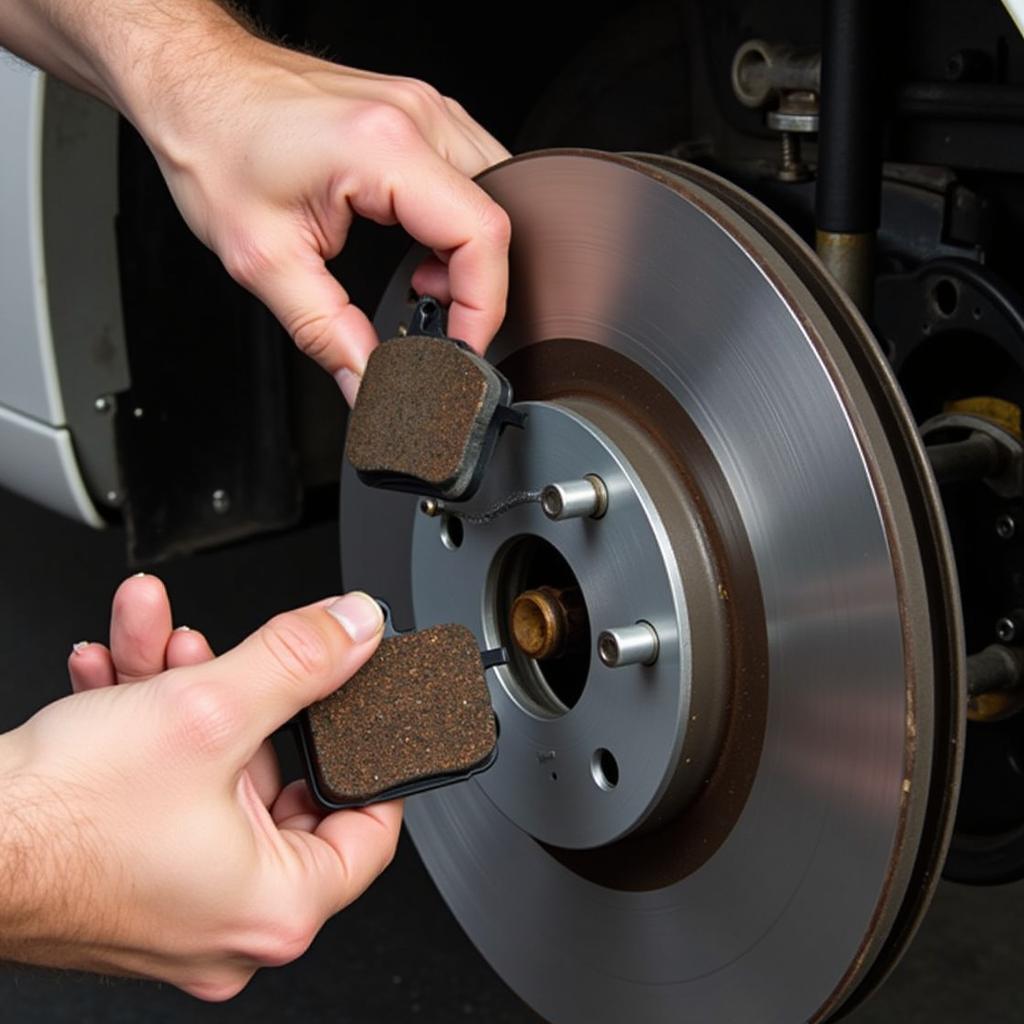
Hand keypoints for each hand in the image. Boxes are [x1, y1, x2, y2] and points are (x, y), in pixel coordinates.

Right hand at [0, 576, 398, 999]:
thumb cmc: (55, 823)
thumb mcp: (207, 710)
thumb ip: (300, 661)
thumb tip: (355, 630)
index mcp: (274, 907)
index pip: (368, 831)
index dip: (366, 759)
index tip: (359, 717)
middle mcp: (226, 919)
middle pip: (273, 781)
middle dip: (245, 695)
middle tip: (233, 655)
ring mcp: (173, 900)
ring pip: (208, 769)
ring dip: (183, 692)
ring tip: (156, 638)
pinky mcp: (127, 874)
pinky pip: (163, 788)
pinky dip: (145, 724)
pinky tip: (115, 668)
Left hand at [2, 2, 511, 402]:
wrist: (195, 81)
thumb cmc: (215, 142)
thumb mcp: (263, 259)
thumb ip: (325, 333)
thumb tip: (368, 385)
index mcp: (381, 148)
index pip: (481, 235)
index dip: (483, 306)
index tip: (459, 347)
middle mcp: (416, 117)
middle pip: (500, 216)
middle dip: (479, 284)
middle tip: (436, 318)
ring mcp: (424, 108)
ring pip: (493, 196)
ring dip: (470, 255)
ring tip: (424, 285)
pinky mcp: (419, 114)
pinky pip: (472, 177)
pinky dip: (459, 226)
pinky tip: (424, 251)